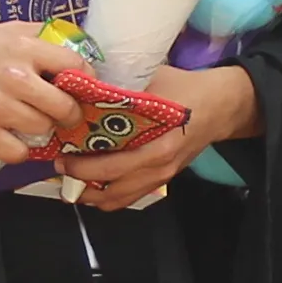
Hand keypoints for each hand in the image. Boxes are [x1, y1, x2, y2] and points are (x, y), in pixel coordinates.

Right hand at [0, 23, 85, 164]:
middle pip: (65, 107)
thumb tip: (78, 45)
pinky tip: (11, 137)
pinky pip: (20, 152)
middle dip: (68, 113)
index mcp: (25, 48)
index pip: (76, 66)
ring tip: (29, 121)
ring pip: (44, 130)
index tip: (80, 89)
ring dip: (42, 129)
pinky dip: (20, 148)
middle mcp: (16, 78)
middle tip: (61, 114)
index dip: (84, 81)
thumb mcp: (6, 31)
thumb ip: (41, 37)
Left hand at [54, 62, 252, 211]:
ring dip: (91, 194)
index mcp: (157, 145)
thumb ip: (120, 89)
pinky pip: (130, 197)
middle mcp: (158, 167)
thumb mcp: (152, 82)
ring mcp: (162, 177)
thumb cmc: (186, 89)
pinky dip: (108, 195)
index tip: (60, 154)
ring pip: (118, 200)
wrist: (222, 105)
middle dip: (79, 181)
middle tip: (59, 166)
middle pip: (110, 188)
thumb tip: (80, 87)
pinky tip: (93, 184)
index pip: (112, 165)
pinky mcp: (163, 180)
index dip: (81, 165)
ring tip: (70, 181)